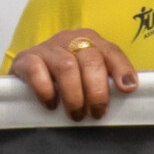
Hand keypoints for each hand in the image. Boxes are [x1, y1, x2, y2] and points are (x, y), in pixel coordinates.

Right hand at [14, 29, 136, 118]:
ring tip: (76, 114)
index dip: (122, 69)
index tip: (128, 88)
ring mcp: (47, 47)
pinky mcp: (25, 58)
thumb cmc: (64, 81)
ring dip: (74, 95)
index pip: (111, 51)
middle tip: (96, 113)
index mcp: (90, 41)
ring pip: (67, 66)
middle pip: (91, 59)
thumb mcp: (87, 77)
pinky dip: (47, 91)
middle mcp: (70, 39)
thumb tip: (126, 95)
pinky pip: (37, 71)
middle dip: (97, 91)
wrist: (25, 76)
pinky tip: (51, 104)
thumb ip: (105, 82)